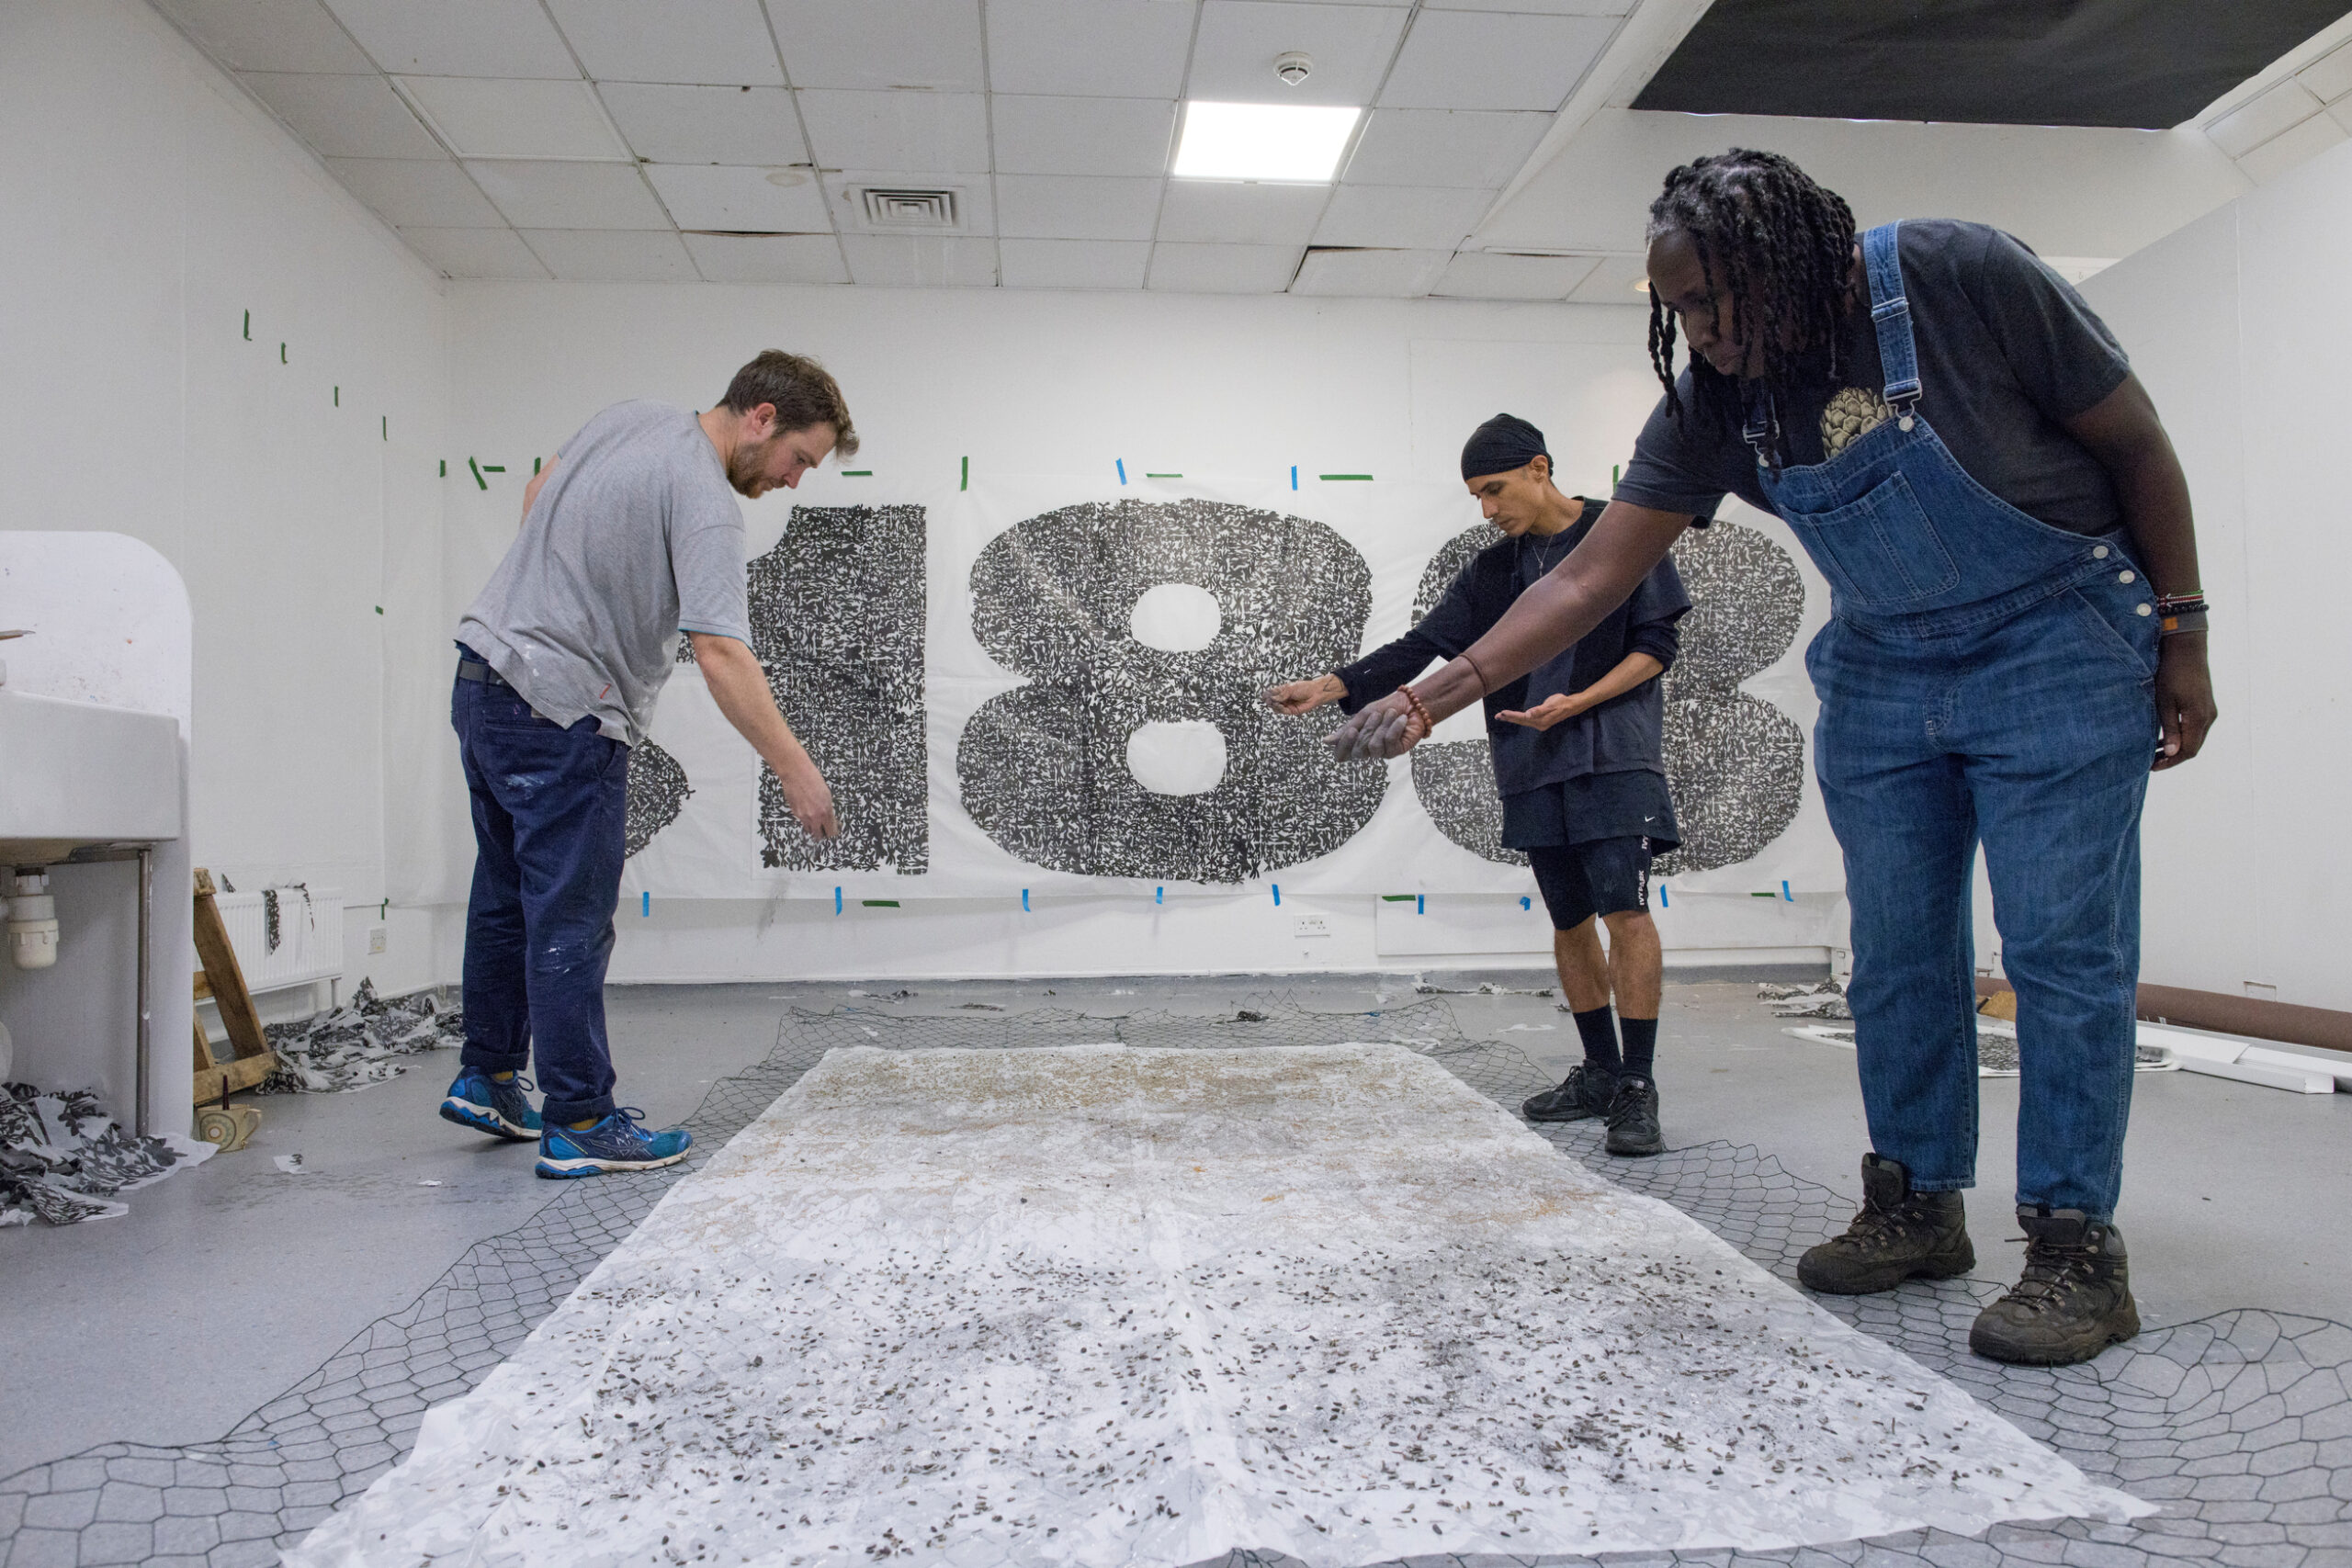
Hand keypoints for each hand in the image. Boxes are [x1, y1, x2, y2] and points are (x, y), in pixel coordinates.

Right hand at [776, 760, 840, 837]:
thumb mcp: (827, 795)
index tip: (833, 831)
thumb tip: (829, 818)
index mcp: (826, 812)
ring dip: (813, 827)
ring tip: (815, 819)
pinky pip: (802, 821)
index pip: (831, 832)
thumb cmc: (813, 780)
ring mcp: (803, 816)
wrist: (796, 774)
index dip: (832, 833)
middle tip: (824, 828)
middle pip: (819, 835)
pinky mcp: (795, 813)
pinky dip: (805, 819)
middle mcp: (815, 817)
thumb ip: (828, 809)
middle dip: (822, 833)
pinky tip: (806, 810)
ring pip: (809, 830)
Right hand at [1264, 675, 1343, 714]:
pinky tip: (1280, 706)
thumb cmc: (1304, 688)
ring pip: (1276, 707)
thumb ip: (1280, 695)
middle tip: (1268, 701)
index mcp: (1283, 690)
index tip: (1264, 697)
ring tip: (1274, 703)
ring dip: (1274, 705)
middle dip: (1270, 701)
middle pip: (1273, 701)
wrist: (1315, 693)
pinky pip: (1283, 711)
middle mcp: (1284, 698)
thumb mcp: (1290, 689)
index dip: (1267, 695)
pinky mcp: (1292, 711)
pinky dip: (1280, 709)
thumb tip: (1271, 699)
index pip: (1272, 693)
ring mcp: (1287, 704)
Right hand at [1323, 691, 1425, 761]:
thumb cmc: (1387, 707)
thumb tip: (1325, 742)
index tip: (1352, 731)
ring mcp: (1382, 752)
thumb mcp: (1364, 714)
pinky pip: (1389, 742)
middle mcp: (1367, 749)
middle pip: (1357, 751)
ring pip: (1374, 746)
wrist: (1411, 702)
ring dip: (1382, 726)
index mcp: (1356, 741)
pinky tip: (1401, 719)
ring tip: (1392, 714)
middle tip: (1376, 714)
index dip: (1344, 746)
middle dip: (1367, 729)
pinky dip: (1395, 727)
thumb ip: (1347, 729)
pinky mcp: (1396, 751)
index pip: (1342, 755)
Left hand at [1495, 692, 1585, 730]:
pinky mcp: (1540, 721)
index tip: (1502, 713)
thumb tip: (1528, 714)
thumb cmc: (1562, 703)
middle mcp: (1539, 724)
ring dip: (1512, 719)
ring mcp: (1539, 723)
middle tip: (1497, 716)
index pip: (1523, 718)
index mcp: (1540, 721)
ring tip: (1502, 716)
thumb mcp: (1551, 704)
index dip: (1512, 716)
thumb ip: (1539, 710)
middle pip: (1521, 721)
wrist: (1571, 706)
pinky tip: (1514, 717)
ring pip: (1523, 721)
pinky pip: (1526, 720)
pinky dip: (1518, 718)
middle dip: (1509, 718)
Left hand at [2151, 634, 2214, 770]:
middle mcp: (2209, 717)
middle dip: (2173, 757)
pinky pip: (2195, 728)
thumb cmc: (2171, 673)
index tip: (2151, 766)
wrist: (2187, 649)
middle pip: (2193, 747)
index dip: (2170, 762)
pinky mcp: (2206, 706)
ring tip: (2154, 753)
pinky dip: (2181, 736)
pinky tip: (2164, 738)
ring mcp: (2209, 711)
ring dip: (2176, 747)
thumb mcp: (2165, 702)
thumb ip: (2170, 728)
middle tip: (2151, 762)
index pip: (2188, 751)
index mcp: (2199, 718)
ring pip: (2195, 738)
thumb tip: (2172, 753)